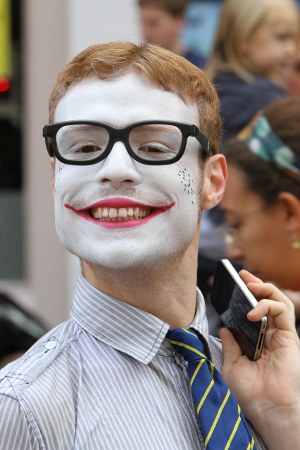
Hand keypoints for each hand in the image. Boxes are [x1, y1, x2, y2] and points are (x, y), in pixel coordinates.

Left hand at [220, 270, 299, 449]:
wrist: (267, 409)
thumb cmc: (251, 393)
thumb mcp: (232, 365)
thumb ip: (230, 344)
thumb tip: (224, 327)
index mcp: (258, 341)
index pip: (254, 310)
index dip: (246, 295)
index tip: (233, 284)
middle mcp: (271, 335)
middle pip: (267, 301)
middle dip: (256, 283)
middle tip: (242, 275)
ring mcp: (282, 334)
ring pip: (278, 300)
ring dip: (264, 288)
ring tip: (249, 285)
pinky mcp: (291, 336)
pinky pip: (284, 311)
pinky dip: (268, 304)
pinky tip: (253, 311)